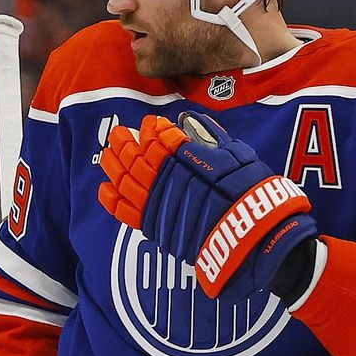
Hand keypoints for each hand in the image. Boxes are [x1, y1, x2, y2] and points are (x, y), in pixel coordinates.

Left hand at [98, 111, 317, 297]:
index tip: (149, 124)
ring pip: (126, 181)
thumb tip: (187, 122)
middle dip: (126, 143)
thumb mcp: (236, 153)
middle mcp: (167, 178)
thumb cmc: (249, 191)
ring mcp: (158, 203)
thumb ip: (209, 136)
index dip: (152, 131)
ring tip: (107, 153)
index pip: (161, 140)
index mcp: (187, 157)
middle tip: (118, 134)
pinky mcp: (154, 227)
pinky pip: (126, 212)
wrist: (250, 233)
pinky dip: (112, 200)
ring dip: (114, 165)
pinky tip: (105, 187)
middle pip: (138, 158)